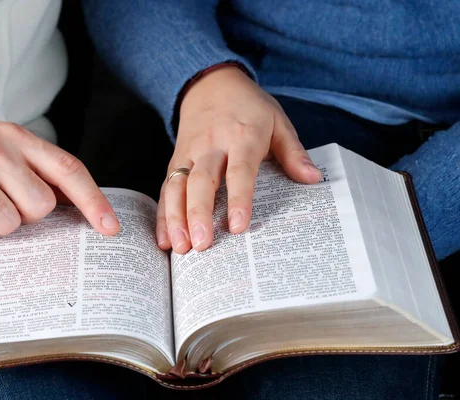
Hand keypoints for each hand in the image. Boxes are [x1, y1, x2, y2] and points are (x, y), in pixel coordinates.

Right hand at [0, 115, 119, 246]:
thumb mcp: (7, 146)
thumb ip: (40, 170)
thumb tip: (80, 207)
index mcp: (19, 138)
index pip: (67, 169)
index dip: (93, 200)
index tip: (110, 227)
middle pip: (39, 207)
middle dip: (27, 214)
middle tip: (3, 200)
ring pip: (7, 225)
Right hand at [157, 66, 321, 253]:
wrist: (210, 84)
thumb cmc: (249, 107)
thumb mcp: (277, 121)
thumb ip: (293, 152)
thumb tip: (312, 179)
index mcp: (242, 137)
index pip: (239, 171)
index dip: (238, 199)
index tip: (238, 226)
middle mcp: (211, 147)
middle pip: (202, 182)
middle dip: (199, 214)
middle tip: (202, 244)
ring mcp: (189, 154)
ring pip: (177, 186)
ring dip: (175, 218)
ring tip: (179, 248)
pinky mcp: (175, 160)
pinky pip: (165, 188)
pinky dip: (163, 214)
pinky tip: (163, 239)